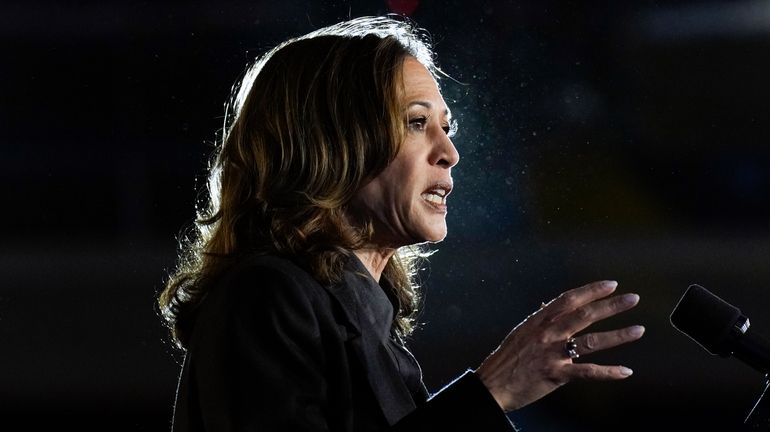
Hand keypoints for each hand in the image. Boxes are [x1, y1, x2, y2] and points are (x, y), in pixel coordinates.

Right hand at [475, 280, 643, 411]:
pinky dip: (609, 372)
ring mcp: (552, 354)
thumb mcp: (521, 332)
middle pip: (585, 315)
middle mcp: (547, 333)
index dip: (591, 291)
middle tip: (633, 299)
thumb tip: (549, 304)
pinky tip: (626, 371)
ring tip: (639, 330)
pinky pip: (587, 372)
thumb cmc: (506, 359)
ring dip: (618, 335)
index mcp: (539, 320)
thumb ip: (539, 318)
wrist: (493, 384)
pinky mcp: (556, 375)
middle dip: (611, 306)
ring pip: (591, 341)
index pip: (569, 299)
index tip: (611, 284)